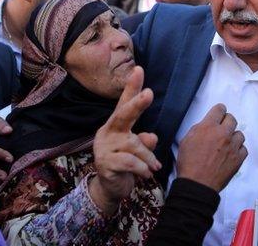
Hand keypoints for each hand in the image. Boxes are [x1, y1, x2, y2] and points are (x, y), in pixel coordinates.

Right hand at [90, 66, 160, 212]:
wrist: (111, 189)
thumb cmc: (127, 164)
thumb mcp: (139, 150)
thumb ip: (145, 141)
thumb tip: (152, 137)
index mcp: (116, 125)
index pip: (124, 103)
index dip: (132, 87)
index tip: (139, 69)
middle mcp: (107, 132)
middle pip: (122, 114)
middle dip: (137, 104)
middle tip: (149, 94)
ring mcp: (103, 147)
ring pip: (133, 144)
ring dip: (148, 157)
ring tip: (154, 167)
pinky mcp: (105, 163)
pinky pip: (129, 162)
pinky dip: (142, 168)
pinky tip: (146, 174)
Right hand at [176, 104, 247, 191]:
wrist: (197, 184)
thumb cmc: (189, 164)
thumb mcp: (186, 140)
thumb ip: (198, 129)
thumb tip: (206, 126)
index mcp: (208, 127)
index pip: (219, 109)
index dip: (219, 110)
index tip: (220, 113)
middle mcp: (223, 134)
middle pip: (232, 119)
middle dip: (226, 122)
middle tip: (222, 128)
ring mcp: (233, 146)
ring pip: (240, 134)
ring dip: (233, 137)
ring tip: (226, 144)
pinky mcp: (238, 158)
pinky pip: (243, 148)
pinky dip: (238, 149)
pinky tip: (231, 153)